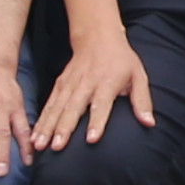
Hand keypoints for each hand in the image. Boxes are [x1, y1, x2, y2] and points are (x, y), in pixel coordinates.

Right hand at [37, 37, 154, 149]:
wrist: (98, 37)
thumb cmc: (121, 60)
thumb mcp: (138, 76)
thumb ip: (142, 101)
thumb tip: (149, 123)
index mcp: (107, 83)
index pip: (101, 105)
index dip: (97, 122)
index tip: (92, 140)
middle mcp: (86, 84)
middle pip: (73, 108)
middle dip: (64, 128)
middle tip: (57, 147)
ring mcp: (70, 84)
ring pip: (57, 107)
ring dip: (47, 127)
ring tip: (40, 145)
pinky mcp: (59, 85)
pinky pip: (48, 104)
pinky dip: (41, 120)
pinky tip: (34, 136)